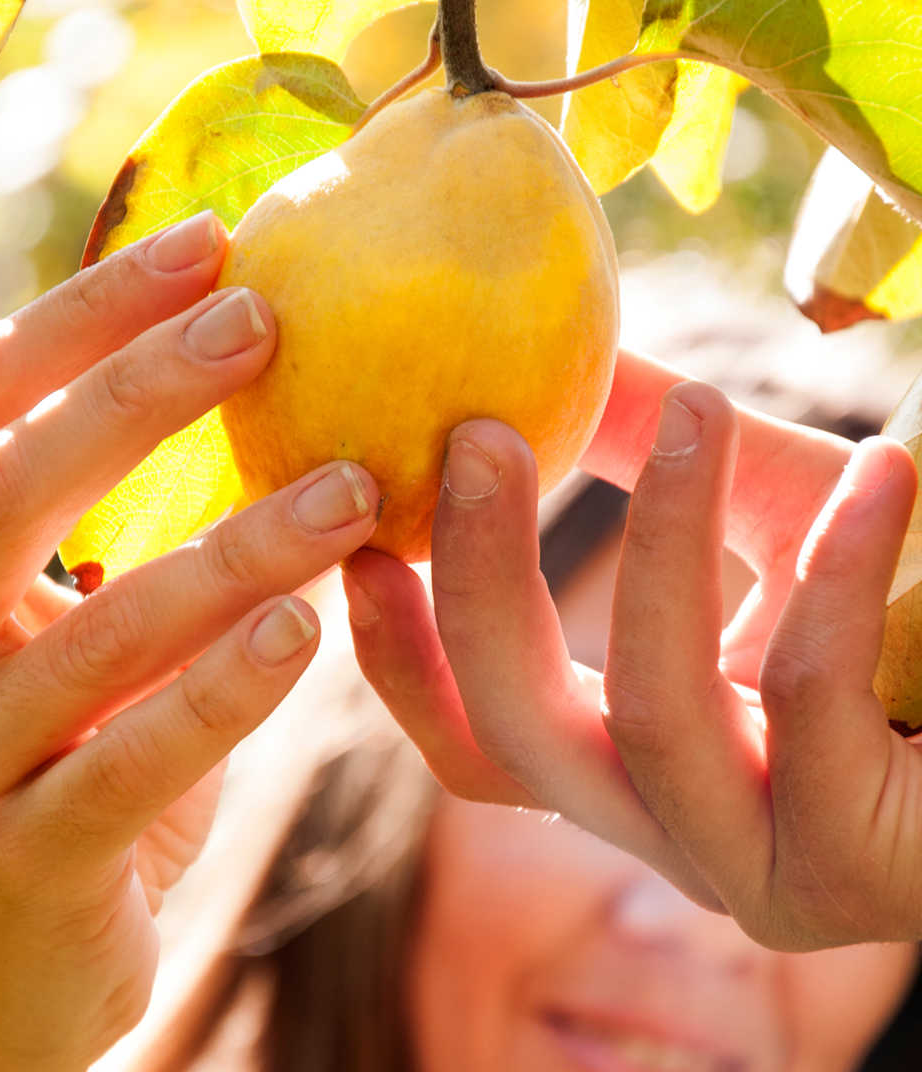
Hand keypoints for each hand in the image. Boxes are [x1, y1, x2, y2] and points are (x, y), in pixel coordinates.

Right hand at [0, 212, 378, 1070]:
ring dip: (233, 543)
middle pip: (13, 483)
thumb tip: (259, 399)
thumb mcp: (67, 639)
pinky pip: (134, 757)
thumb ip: (120, 535)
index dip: (93, 311)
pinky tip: (309, 624)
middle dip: (143, 389)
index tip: (212, 242)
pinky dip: (226, 685)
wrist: (6, 973)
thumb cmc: (65, 768)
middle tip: (268, 321)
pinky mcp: (17, 861)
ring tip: (350, 486)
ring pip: (94, 624)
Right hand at [342, 350, 920, 949]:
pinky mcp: (854, 866)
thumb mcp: (755, 505)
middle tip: (481, 439)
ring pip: (645, 720)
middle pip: (512, 735)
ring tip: (701, 411)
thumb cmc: (904, 592)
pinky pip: (802, 702)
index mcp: (625, 769)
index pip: (473, 738)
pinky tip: (881, 472)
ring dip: (661, 548)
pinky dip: (827, 572)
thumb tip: (541, 357)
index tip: (360, 541)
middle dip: (481, 581)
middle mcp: (664, 834)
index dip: (401, 654)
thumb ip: (643, 445)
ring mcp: (756, 870)